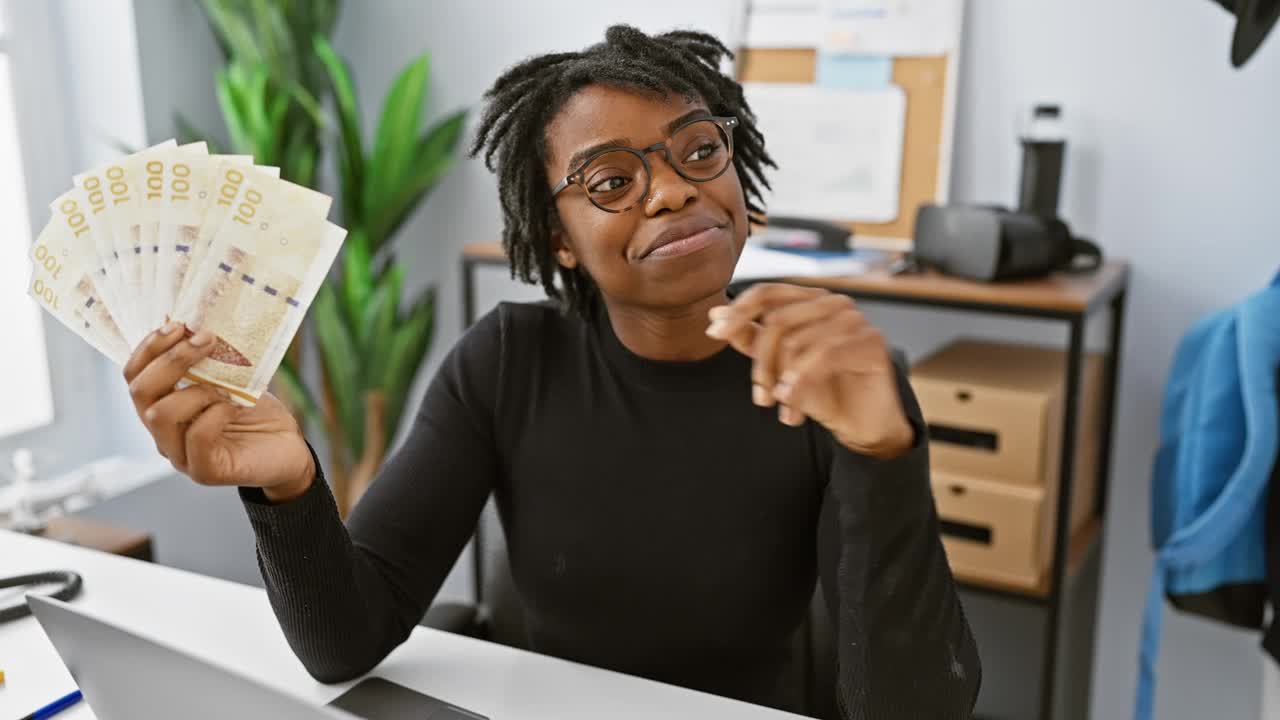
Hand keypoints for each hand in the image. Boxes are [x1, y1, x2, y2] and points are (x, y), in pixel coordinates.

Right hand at [123, 321, 314, 501]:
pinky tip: (235, 407)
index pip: (134, 374)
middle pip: (140, 391)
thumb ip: (208, 358)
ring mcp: (179, 455)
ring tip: (225, 386)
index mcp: (163, 405)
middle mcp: (163, 431)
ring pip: (160, 415)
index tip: (179, 324)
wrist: (287, 449)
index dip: (150, 347)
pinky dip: (216, 414)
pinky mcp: (204, 471)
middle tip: (207, 340)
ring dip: (195, 389)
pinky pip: (196, 438)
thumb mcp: (230, 378)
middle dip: (172, 360)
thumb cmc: (256, 412)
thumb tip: (196, 320)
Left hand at [706, 283, 913, 458]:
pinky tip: (793, 410)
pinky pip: (823, 356)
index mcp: (809, 301)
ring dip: (783, 383)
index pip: (767, 293)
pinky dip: (801, 383)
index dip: (738, 311)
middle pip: (777, 321)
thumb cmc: (823, 391)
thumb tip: (715, 316)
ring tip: (783, 409)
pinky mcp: (871, 340)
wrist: (861, 424)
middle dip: (762, 364)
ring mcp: (854, 319)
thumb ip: (751, 339)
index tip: (715, 333)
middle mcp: (833, 303)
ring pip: (797, 342)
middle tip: (761, 399)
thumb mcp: (778, 366)